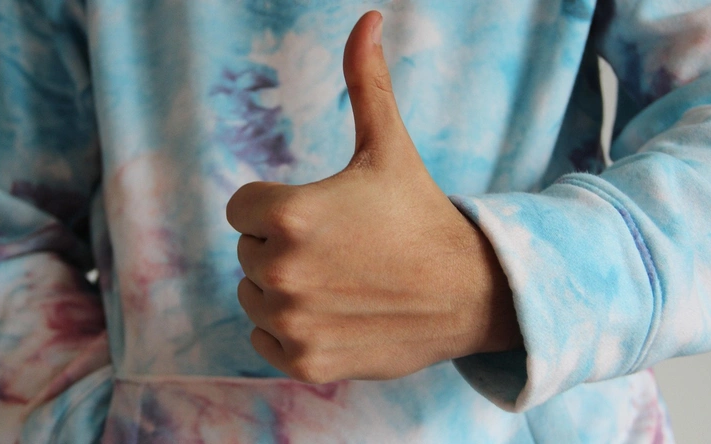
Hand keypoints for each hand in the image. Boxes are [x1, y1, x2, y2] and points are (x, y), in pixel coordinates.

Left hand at [226, 11, 520, 383]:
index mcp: (288, 213)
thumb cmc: (422, 215)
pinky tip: (335, 315)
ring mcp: (292, 322)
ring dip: (285, 290)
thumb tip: (368, 17)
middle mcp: (281, 271)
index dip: (278, 208)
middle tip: (341, 250)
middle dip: (284, 248)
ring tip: (341, 283)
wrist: (470, 293)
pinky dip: (290, 331)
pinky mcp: (305, 363)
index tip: (324, 216)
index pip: (241, 208)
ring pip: (254, 297)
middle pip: (249, 253)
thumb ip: (365, 84)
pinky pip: (264, 340)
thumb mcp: (389, 147)